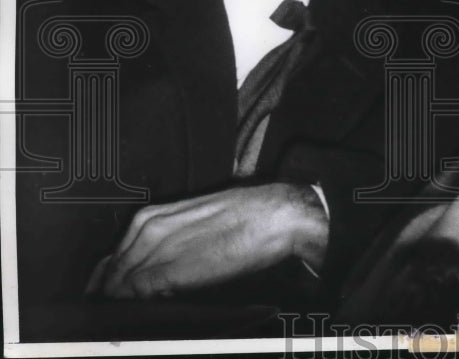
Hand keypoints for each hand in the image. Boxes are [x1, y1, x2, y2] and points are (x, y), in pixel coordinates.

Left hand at [85, 183, 327, 298]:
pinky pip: (136, 294)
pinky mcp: (171, 271)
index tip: (115, 295)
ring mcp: (157, 250)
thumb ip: (171, 237)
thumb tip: (157, 262)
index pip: (114, 255)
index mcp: (153, 215)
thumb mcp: (198, 217)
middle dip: (111, 293)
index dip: (111, 279)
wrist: (275, 215)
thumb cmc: (247, 215)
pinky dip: (136, 307)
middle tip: (119, 312)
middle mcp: (148, 230)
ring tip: (135, 315)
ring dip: (122, 302)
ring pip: (118, 286)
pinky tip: (148, 312)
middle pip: (110, 272)